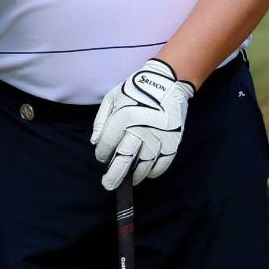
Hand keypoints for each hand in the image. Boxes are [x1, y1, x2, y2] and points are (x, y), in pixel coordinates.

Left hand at [91, 58, 194, 189]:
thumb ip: (101, 121)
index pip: (108, 144)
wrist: (167, 83)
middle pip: (125, 159)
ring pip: (144, 165)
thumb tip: (95, 143)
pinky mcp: (173, 141)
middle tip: (108, 185)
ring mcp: (159, 137)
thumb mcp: (112, 98)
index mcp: (124, 117)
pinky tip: (146, 174)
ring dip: (135, 175)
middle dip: (114, 175)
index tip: (101, 157)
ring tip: (128, 179)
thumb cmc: (135, 90)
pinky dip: (154, 172)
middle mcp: (141, 129)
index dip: (102, 154)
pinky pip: (163, 163)